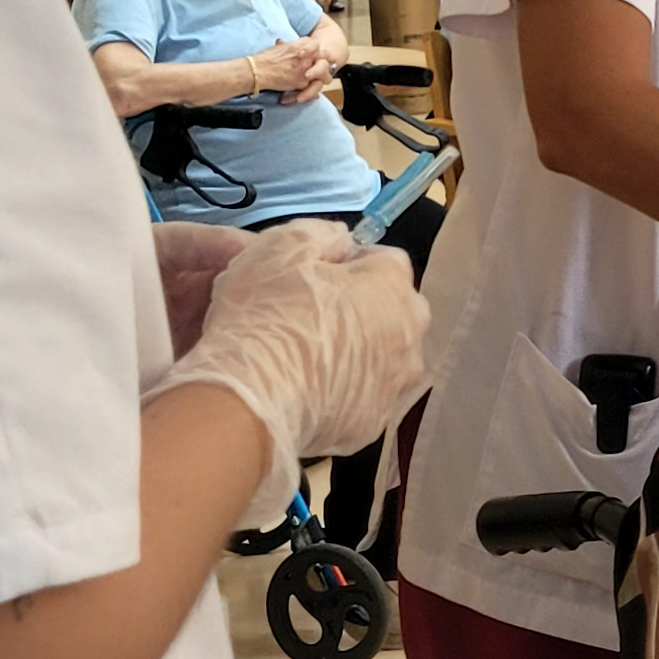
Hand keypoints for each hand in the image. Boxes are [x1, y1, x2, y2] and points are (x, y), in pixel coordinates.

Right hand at [155, 224, 430, 516]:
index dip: (349, 264)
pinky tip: (313, 391)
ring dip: (361, 351)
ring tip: (313, 357)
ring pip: (386, 357)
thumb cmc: (265, 316)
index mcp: (392, 286)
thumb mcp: (281, 248)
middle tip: (314, 315)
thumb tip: (340, 241)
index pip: (386, 261)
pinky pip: (366, 397)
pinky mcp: (374, 424)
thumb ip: (321, 234)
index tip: (315, 275)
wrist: (250, 403)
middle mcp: (408, 335)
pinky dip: (349, 392)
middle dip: (364, 307)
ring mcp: (395, 385)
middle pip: (394, 310)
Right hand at [246, 39, 335, 102]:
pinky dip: (312, 86)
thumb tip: (291, 45)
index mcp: (300, 45)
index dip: (315, 49)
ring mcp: (305, 70)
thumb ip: (291, 45)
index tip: (315, 52)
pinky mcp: (302, 83)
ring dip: (322, 73)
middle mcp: (305, 57)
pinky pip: (312, 85)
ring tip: (319, 76)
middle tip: (324, 62)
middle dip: (323, 59)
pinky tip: (310, 87)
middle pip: (323, 56)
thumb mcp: (280, 46)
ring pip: (323, 71)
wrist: (257, 71)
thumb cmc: (265, 58)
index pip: (316, 44)